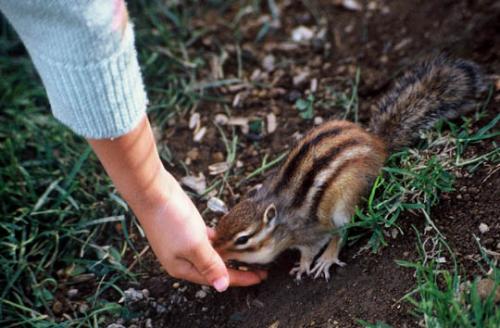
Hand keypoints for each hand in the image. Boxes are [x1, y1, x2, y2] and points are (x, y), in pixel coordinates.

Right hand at [88, 116, 265, 290]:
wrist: (152, 192)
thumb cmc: (171, 219)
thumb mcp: (194, 245)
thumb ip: (210, 265)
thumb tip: (222, 287)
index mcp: (182, 268)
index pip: (217, 278)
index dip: (240, 278)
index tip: (260, 277)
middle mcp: (182, 259)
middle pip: (215, 268)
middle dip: (237, 268)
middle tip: (259, 267)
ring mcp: (183, 243)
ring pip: (212, 254)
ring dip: (229, 255)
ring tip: (248, 255)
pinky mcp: (185, 228)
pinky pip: (207, 240)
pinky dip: (219, 241)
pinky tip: (230, 238)